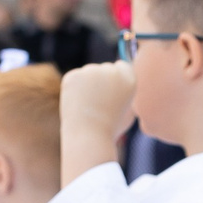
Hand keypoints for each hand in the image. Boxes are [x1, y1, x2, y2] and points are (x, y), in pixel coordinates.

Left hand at [59, 62, 136, 177]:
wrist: (90, 135)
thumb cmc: (110, 129)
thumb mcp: (127, 111)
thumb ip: (125, 93)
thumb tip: (119, 83)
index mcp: (129, 78)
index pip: (121, 66)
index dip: (115, 78)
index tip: (110, 89)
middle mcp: (112, 70)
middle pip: (104, 68)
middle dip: (100, 81)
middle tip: (97, 103)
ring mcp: (92, 70)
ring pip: (88, 73)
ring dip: (86, 85)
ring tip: (88, 107)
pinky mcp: (74, 75)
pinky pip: (74, 79)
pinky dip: (73, 89)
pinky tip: (77, 104)